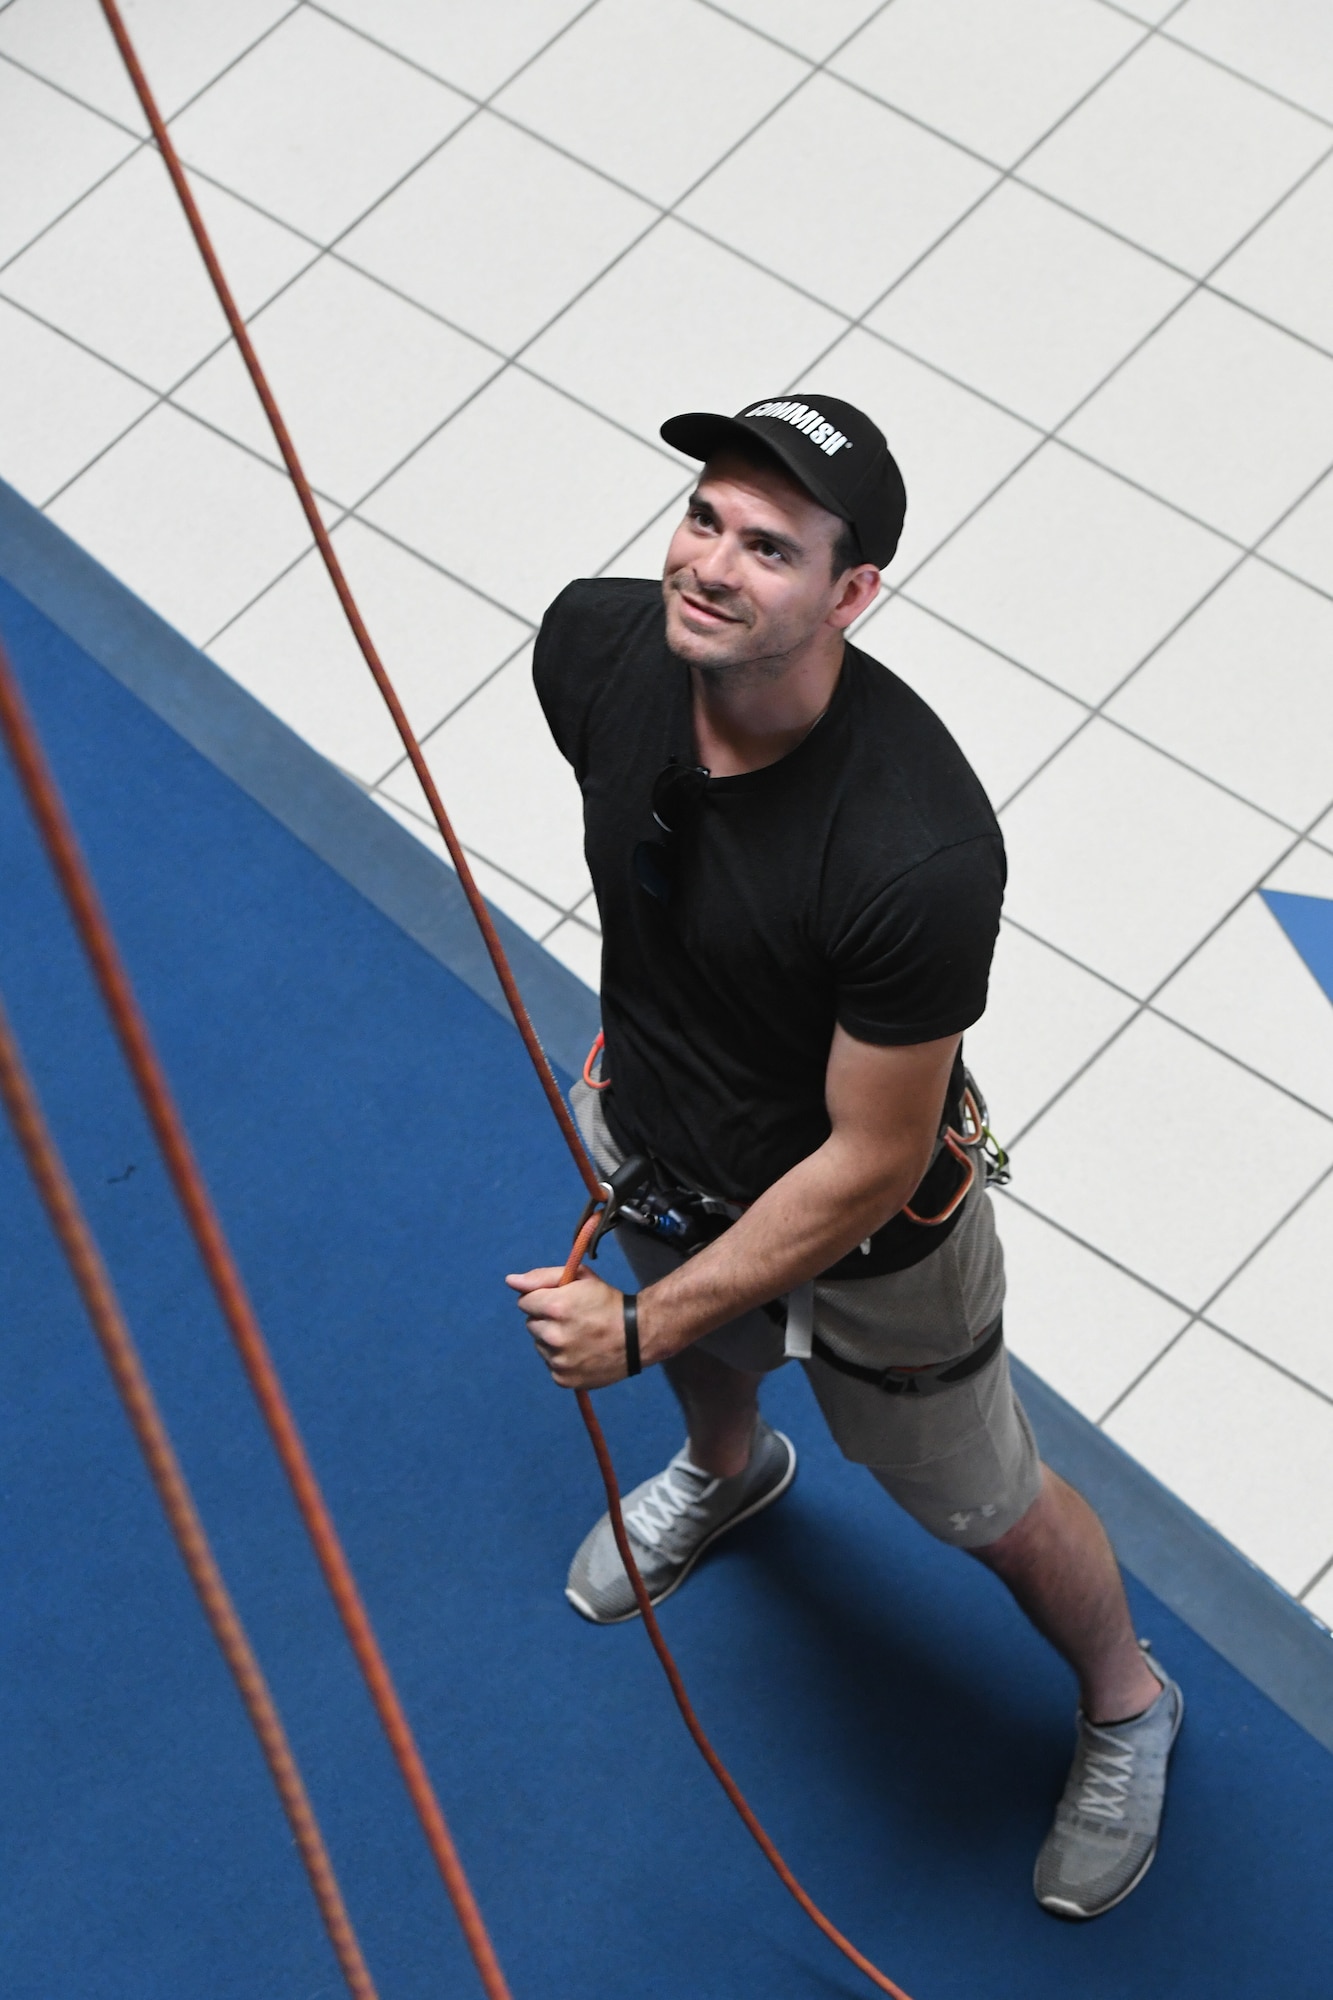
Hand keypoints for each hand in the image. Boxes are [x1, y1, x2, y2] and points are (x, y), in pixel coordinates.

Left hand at [505, 1263, 630, 1388]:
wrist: (637, 1336)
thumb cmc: (608, 1302)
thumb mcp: (580, 1278)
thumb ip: (541, 1277)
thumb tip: (510, 1281)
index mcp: (555, 1307)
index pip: (524, 1302)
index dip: (541, 1299)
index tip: (558, 1301)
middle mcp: (553, 1336)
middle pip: (531, 1324)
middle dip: (546, 1319)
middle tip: (572, 1319)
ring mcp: (558, 1360)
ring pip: (540, 1345)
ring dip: (552, 1339)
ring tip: (578, 1336)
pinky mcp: (563, 1379)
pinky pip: (550, 1364)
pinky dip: (561, 1359)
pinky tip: (581, 1352)